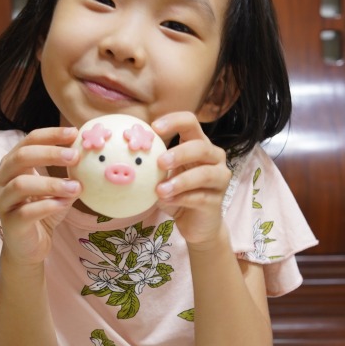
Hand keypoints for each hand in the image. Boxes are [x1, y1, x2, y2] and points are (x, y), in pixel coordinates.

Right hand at [0, 126, 80, 264]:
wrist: (30, 247)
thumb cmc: (43, 212)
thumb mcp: (58, 188)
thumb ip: (67, 172)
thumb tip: (90, 154)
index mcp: (11, 165)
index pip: (28, 141)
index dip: (51, 135)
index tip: (74, 134)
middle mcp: (0, 179)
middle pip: (21, 157)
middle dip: (50, 154)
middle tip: (75, 156)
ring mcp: (2, 201)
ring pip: (21, 184)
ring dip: (52, 183)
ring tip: (76, 187)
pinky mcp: (9, 223)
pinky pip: (27, 211)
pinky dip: (48, 205)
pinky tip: (65, 204)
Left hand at [152, 112, 231, 248]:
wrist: (195, 224)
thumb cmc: (177, 194)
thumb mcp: (162, 176)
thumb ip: (151, 164)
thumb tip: (124, 151)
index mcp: (199, 144)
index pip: (190, 122)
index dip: (174, 121)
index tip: (154, 128)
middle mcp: (214, 158)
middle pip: (201, 147)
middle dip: (180, 153)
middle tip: (159, 162)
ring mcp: (219, 179)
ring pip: (204, 174)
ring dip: (180, 181)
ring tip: (159, 190)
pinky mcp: (217, 201)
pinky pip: (200, 197)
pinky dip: (181, 198)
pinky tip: (166, 201)